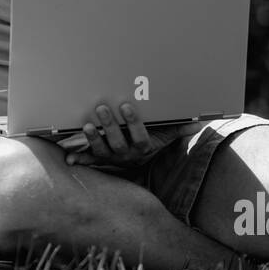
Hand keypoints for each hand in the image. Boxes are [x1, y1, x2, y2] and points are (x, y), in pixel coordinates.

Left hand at [64, 102, 200, 167]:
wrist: (139, 164)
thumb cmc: (152, 141)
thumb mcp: (166, 136)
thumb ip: (179, 128)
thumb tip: (198, 124)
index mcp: (143, 147)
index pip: (140, 137)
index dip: (133, 123)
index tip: (127, 106)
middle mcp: (127, 155)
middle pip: (118, 143)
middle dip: (110, 126)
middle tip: (102, 108)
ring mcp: (112, 157)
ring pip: (102, 151)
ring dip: (94, 139)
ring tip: (87, 125)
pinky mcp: (99, 159)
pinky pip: (89, 161)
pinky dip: (79, 160)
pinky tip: (69, 158)